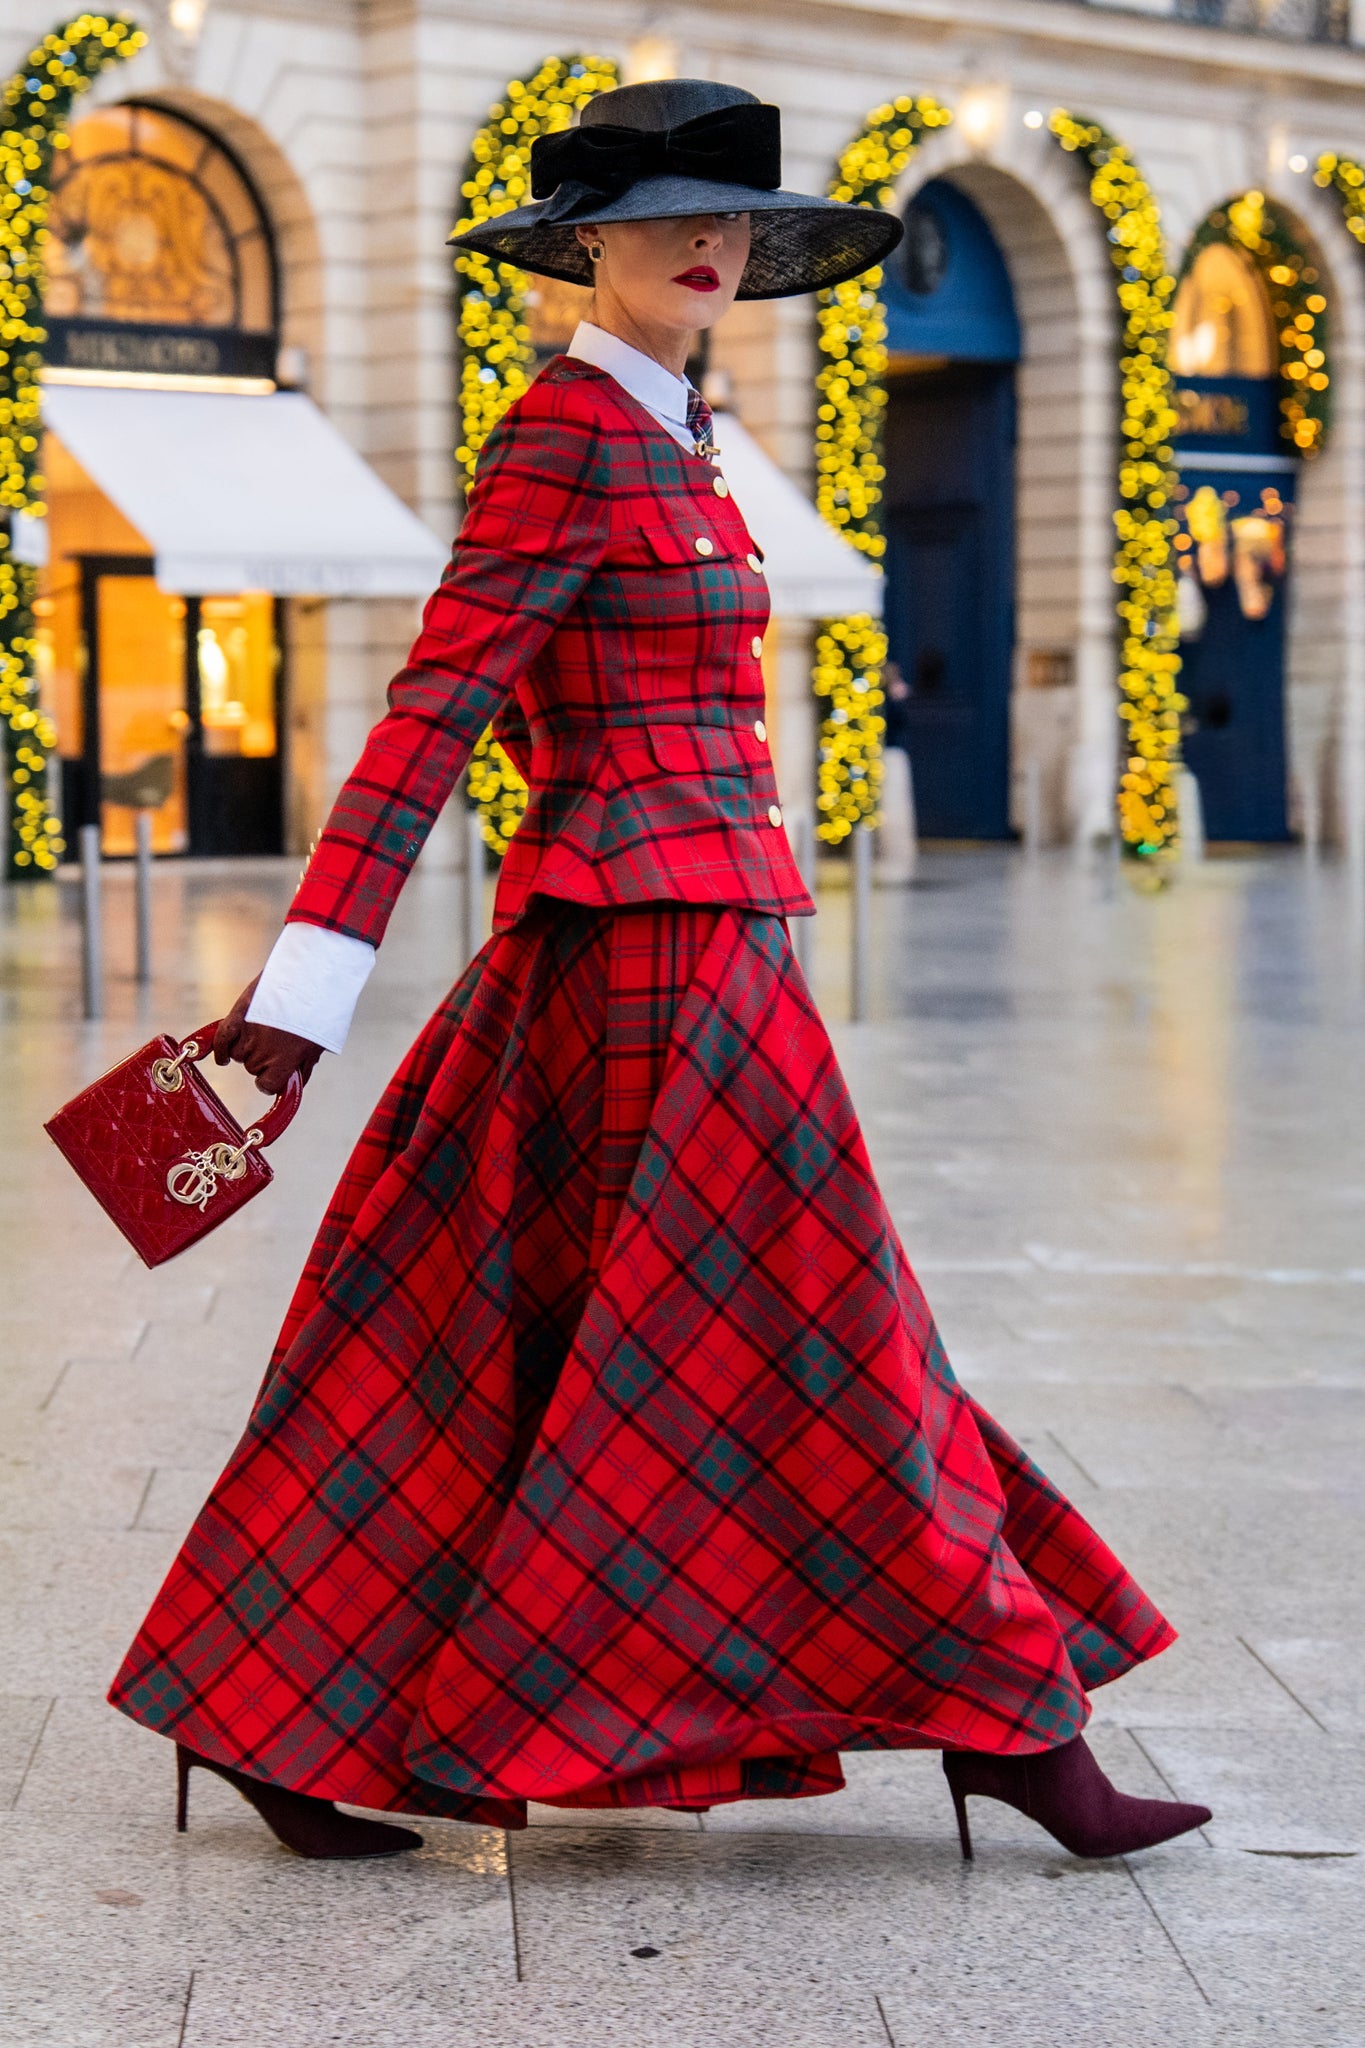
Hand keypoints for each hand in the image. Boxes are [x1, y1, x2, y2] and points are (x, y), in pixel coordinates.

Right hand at [214, 977, 322, 1096]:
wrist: (310, 976)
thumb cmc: (319, 1012)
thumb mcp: (317, 1046)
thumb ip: (303, 1069)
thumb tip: (294, 1085)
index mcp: (284, 1061)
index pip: (267, 1085)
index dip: (272, 1081)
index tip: (275, 1077)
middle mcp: (263, 1050)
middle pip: (252, 1068)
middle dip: (263, 1061)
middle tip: (276, 1045)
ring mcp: (249, 1032)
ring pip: (238, 1054)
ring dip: (247, 1050)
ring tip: (262, 1037)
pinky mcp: (238, 1015)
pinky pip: (221, 1040)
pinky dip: (220, 1050)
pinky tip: (223, 1059)